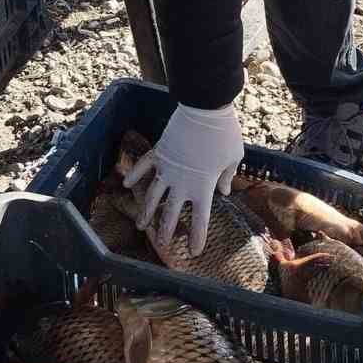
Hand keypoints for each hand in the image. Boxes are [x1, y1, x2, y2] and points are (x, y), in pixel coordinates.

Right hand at [123, 102, 243, 254]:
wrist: (205, 110)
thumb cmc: (224, 135)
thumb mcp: (234, 157)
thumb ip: (227, 176)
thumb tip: (224, 190)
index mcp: (203, 187)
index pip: (200, 220)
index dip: (197, 237)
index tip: (194, 251)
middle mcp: (181, 183)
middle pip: (170, 213)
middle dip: (166, 231)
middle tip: (163, 244)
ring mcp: (166, 169)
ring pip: (152, 196)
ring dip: (146, 212)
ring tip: (141, 226)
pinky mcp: (158, 153)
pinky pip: (143, 167)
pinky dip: (135, 175)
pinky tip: (128, 184)